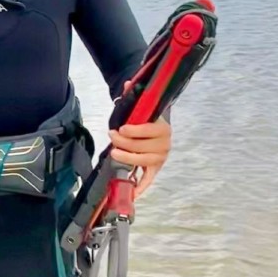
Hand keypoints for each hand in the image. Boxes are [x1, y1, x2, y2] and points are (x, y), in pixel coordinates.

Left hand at [108, 82, 171, 198]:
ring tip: (113, 152)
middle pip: (145, 147)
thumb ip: (132, 95)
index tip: (122, 128)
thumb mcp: (139, 106)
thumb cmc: (144, 118)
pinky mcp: (154, 168)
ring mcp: (160, 158)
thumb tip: (126, 83)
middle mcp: (165, 144)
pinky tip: (131, 194)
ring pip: (143, 161)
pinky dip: (140, 187)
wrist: (152, 126)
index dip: (136, 130)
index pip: (151, 131)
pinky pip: (148, 180)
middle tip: (112, 136)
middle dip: (126, 143)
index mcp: (163, 127)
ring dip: (127, 158)